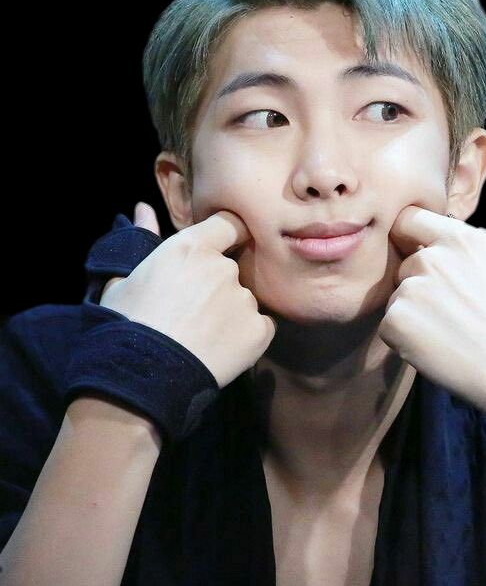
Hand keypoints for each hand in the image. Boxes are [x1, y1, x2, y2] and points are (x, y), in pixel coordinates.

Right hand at [99, 202, 276, 388]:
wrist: (142, 377)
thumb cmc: (125, 326)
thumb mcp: (123, 278)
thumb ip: (143, 238)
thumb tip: (143, 208)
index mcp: (190, 247)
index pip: (229, 224)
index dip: (227, 235)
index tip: (222, 248)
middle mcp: (223, 268)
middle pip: (233, 268)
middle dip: (220, 284)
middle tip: (195, 311)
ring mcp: (244, 300)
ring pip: (245, 300)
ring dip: (232, 312)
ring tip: (204, 335)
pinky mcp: (259, 331)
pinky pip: (261, 326)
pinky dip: (248, 335)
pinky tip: (222, 348)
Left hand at [378, 205, 485, 419]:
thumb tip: (476, 233)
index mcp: (461, 240)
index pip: (410, 219)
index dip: (412, 236)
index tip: (421, 253)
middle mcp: (430, 259)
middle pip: (406, 264)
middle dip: (422, 283)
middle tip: (454, 313)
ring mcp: (410, 290)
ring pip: (397, 296)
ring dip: (414, 312)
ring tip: (450, 334)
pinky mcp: (395, 322)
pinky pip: (389, 324)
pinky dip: (405, 338)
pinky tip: (437, 349)